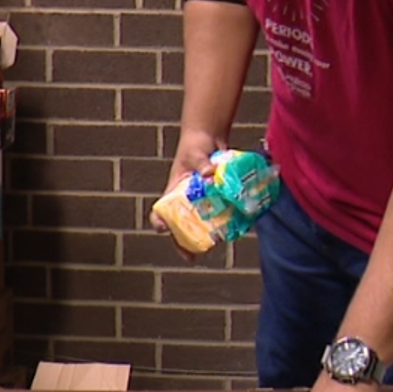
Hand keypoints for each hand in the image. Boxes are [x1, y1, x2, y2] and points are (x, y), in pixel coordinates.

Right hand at [152, 129, 223, 260]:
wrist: (210, 136)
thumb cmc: (195, 144)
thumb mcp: (196, 154)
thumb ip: (202, 163)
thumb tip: (210, 173)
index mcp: (173, 191)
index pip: (160, 212)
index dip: (160, 223)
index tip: (164, 230)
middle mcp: (186, 199)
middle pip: (181, 226)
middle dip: (184, 243)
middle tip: (192, 255)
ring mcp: (201, 199)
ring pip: (201, 224)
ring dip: (206, 236)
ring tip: (214, 245)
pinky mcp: (216, 197)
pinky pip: (218, 213)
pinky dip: (224, 222)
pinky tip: (233, 229)